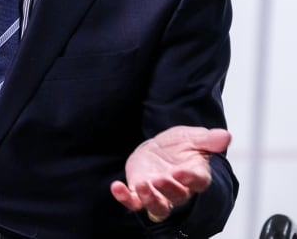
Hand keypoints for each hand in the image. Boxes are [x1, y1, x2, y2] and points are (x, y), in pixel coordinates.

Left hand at [110, 126, 230, 222]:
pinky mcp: (139, 192)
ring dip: (150, 198)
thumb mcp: (193, 137)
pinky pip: (133, 202)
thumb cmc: (180, 145)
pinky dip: (124, 197)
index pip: (198, 181)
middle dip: (169, 189)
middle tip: (159, 179)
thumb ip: (208, 139)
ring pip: (158, 206)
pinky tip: (116, 187)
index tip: (182, 171)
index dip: (191, 179)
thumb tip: (226, 136)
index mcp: (195, 174)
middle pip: (177, 196)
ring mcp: (158, 192)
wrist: (160, 148)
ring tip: (142, 185)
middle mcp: (178, 187)